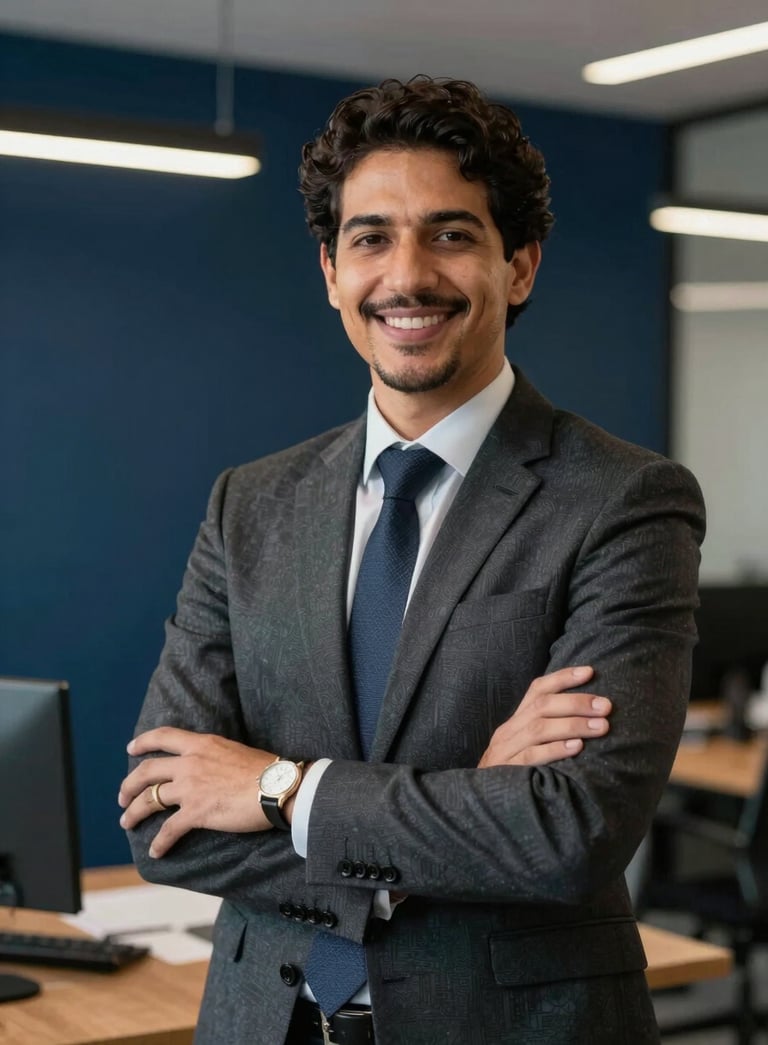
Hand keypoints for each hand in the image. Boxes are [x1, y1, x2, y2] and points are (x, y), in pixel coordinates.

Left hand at [118, 728, 279, 857]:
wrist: (277, 787)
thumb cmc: (265, 770)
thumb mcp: (233, 750)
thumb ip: (213, 755)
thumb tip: (208, 765)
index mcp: (201, 744)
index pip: (164, 736)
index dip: (144, 742)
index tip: (131, 748)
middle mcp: (190, 763)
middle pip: (147, 771)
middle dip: (128, 785)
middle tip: (123, 796)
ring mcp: (191, 788)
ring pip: (150, 800)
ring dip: (134, 813)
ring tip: (127, 822)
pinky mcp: (196, 812)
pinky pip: (169, 830)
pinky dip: (159, 843)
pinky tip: (156, 852)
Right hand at [477, 666, 610, 768]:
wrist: (481, 803)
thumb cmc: (515, 773)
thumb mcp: (527, 746)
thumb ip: (548, 731)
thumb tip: (590, 717)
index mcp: (515, 721)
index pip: (537, 690)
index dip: (562, 678)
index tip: (589, 671)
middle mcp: (509, 731)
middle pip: (542, 706)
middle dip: (576, 703)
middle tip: (605, 706)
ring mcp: (505, 751)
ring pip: (539, 728)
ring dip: (573, 725)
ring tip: (601, 726)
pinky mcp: (507, 771)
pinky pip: (531, 757)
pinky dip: (555, 750)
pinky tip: (577, 747)